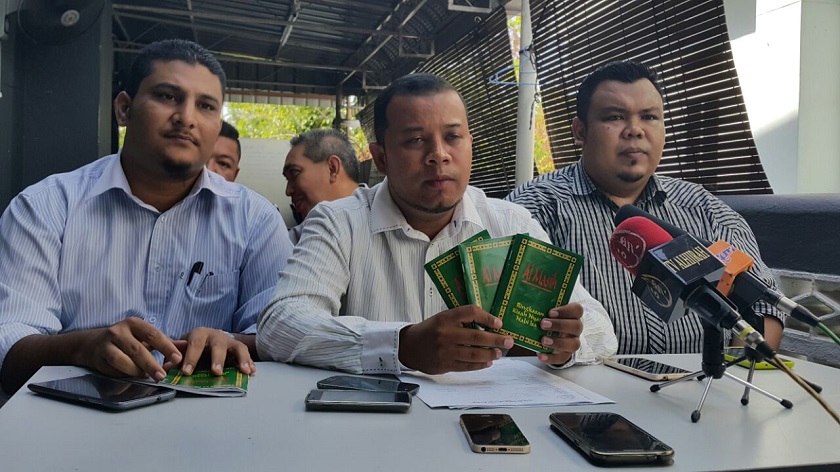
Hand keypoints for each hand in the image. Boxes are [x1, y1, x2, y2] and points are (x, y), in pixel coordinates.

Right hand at [77, 317, 181, 381]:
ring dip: (137, 370)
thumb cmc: (127, 340)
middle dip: (152, 364)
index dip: (166, 347)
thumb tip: (186, 345)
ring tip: (148, 376)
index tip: (178, 358)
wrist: (94, 343)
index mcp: (135, 323)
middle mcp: (120, 330)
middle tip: (163, 375)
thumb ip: (166, 342)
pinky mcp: (100, 355)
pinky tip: (134, 375)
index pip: (154, 334)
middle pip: (139, 349)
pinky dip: (125, 372)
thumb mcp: (146, 337)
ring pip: (124, 359)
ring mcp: (108, 342)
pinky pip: (114, 366)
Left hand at [169, 328, 255, 375]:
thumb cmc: (193, 346)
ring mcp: (229, 341)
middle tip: (216, 372)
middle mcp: (216, 336)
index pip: (195, 343)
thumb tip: (164, 369)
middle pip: (218, 345)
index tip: (187, 372)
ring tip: (243, 371)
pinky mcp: (238, 349)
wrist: (208, 338)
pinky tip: (252, 371)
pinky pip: (246, 354)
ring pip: (237, 347)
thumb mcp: (181, 350)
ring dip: (241, 359)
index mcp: (199, 334)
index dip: (191, 357)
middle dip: (218, 359)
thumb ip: (173, 358)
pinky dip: (250, 363)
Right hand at [398, 305, 513, 374]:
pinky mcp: (445, 364)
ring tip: (499, 353)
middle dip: (496, 339)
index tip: (498, 323)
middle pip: (476, 336)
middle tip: (509, 341)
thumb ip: (461, 319)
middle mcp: (446, 334)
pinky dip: (480, 364)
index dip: (487, 317)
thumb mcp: (442, 318)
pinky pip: (467, 365)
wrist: (409, 347)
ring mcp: (446, 351)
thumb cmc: (430, 330)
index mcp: (445, 318)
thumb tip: (488, 324)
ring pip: (474, 353)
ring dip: (490, 353)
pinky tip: (488, 362)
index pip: (470, 312)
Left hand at [536, 303, 583, 365]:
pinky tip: (540, 355)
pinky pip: (562, 358)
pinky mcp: (566, 354)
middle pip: (577, 326)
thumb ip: (538, 304)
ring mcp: (572, 342)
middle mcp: (575, 328)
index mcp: (572, 314)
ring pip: (574, 344)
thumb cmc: (547, 319)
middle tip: (542, 324)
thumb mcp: (545, 310)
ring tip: (542, 341)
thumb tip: (519, 296)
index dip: (565, 310)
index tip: (550, 312)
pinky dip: (551, 358)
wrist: (549, 335)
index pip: (577, 309)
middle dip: (560, 325)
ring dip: (558, 342)